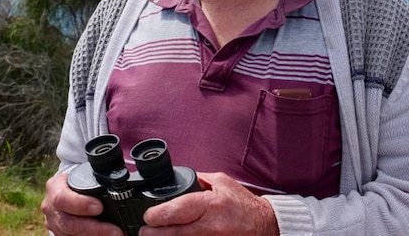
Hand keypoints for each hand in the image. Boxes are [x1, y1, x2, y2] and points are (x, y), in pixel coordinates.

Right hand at [40, 172, 123, 235]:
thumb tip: (119, 181)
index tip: (99, 207)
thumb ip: (96, 180)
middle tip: (115, 230)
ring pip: (70, 235)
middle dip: (93, 228)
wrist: (66, 189)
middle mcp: (50, 207)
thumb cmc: (78, 182)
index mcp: (55, 187)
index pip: (62, 198)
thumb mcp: (83, 176)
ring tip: (115, 234)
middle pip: (68, 223)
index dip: (80, 205)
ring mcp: (53, 223)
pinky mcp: (59, 233)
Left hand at [141, 172, 279, 235]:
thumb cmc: (242, 205)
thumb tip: (175, 178)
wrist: (264, 227)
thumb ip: (198, 180)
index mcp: (211, 205)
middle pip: (171, 234)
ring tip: (154, 235)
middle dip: (152, 233)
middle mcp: (210, 227)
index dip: (156, 215)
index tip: (148, 216)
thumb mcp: (222, 183)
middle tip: (144, 230)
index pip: (175, 211)